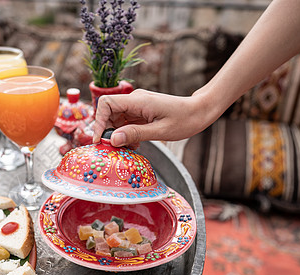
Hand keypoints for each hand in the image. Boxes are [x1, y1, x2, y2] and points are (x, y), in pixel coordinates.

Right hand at [92, 89, 215, 146]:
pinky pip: (126, 121)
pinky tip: (134, 144)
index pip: (106, 103)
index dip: (99, 120)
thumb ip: (135, 134)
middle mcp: (135, 100)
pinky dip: (126, 133)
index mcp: (138, 100)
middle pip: (109, 112)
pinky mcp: (141, 111)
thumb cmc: (184, 120)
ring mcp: (137, 105)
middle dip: (108, 130)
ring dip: (117, 134)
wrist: (200, 111)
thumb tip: (112, 140)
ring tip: (126, 148)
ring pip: (116, 118)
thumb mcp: (160, 131)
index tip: (100, 139)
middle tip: (113, 148)